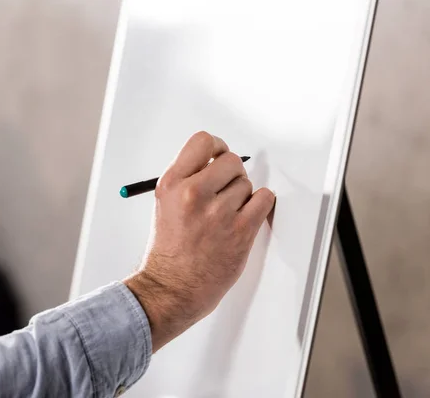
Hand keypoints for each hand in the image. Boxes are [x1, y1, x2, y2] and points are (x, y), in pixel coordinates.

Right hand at [124, 132, 274, 351]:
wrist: (173, 286)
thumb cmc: (170, 249)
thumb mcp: (165, 203)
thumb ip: (188, 178)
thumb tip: (217, 160)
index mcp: (172, 184)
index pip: (204, 142)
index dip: (217, 147)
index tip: (220, 156)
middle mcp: (194, 194)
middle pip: (231, 161)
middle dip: (231, 175)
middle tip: (225, 192)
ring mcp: (218, 212)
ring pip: (247, 184)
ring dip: (242, 197)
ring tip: (226, 216)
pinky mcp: (240, 230)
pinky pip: (264, 199)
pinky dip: (260, 205)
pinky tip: (245, 218)